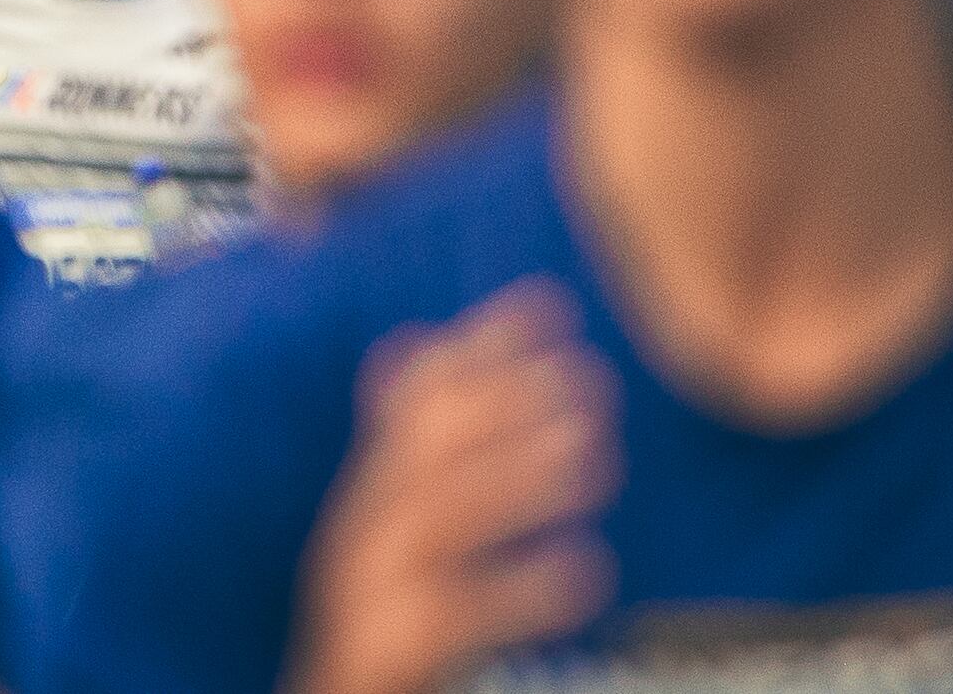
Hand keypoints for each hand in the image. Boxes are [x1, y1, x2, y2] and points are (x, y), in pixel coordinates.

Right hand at [281, 282, 616, 693]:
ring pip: (436, 518)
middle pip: (420, 452)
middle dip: (500, 405)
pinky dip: (522, 589)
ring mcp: (365, 590)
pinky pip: (456, 613)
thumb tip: (418, 340)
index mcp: (365, 502)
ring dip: (515, 479)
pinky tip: (588, 570)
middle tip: (589, 375)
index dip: (479, 348)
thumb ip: (412, 452)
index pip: (417, 403)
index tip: (550, 303)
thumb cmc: (384, 628)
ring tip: (596, 455)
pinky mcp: (382, 649)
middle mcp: (356, 535)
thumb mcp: (394, 534)